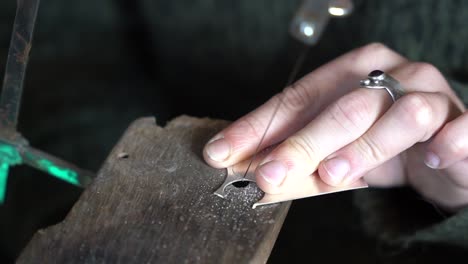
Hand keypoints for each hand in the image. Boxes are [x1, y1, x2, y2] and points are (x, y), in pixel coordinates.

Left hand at [203, 43, 467, 211]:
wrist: (444, 154)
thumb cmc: (382, 148)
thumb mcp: (333, 153)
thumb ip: (298, 161)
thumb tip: (250, 174)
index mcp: (353, 72)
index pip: (297, 98)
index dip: (259, 127)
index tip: (223, 152)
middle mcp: (391, 75)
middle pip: (341, 107)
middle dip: (301, 143)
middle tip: (268, 173)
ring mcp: (430, 95)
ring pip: (397, 115)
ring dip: (363, 148)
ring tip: (335, 174)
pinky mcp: (463, 123)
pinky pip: (459, 129)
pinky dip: (447, 143)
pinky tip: (433, 157)